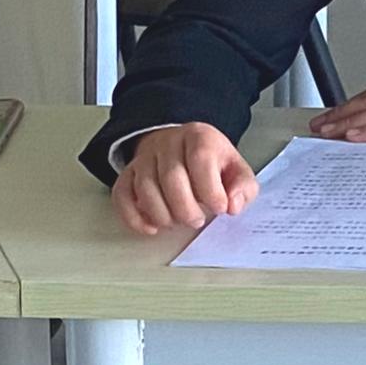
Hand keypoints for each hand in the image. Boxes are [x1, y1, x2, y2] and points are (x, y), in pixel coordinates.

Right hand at [112, 123, 258, 235]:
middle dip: (185, 208)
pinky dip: (134, 218)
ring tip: (178, 222)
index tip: (220, 209)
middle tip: (197, 220)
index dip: (211, 190)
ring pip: (145, 188)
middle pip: (171, 178)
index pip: (201, 159)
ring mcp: (144, 158)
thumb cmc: (210, 163)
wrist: (180, 146)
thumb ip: (243, 187)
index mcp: (199, 136)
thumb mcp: (235, 169)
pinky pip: (122, 195)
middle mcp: (167, 143)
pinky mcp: (127, 174)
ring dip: (163, 215)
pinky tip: (152, 228)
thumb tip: (233, 206)